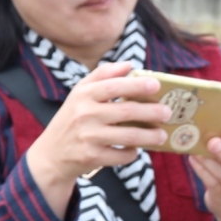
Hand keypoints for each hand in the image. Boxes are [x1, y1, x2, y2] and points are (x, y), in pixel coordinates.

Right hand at [22, 62, 171, 216]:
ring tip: (162, 134)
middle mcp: (85, 114)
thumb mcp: (80, 93)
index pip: (114, 86)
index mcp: (83, 95)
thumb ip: (103, 75)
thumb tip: (129, 64)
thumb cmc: (72, 118)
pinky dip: (132, 153)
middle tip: (167, 112)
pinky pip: (121, 156)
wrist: (52, 153)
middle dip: (151, 112)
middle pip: (126, 111)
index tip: (156, 84)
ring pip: (128, 136)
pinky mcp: (92, 157)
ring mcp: (89, 137)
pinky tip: (136, 149)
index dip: (136, 85)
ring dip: (149, 136)